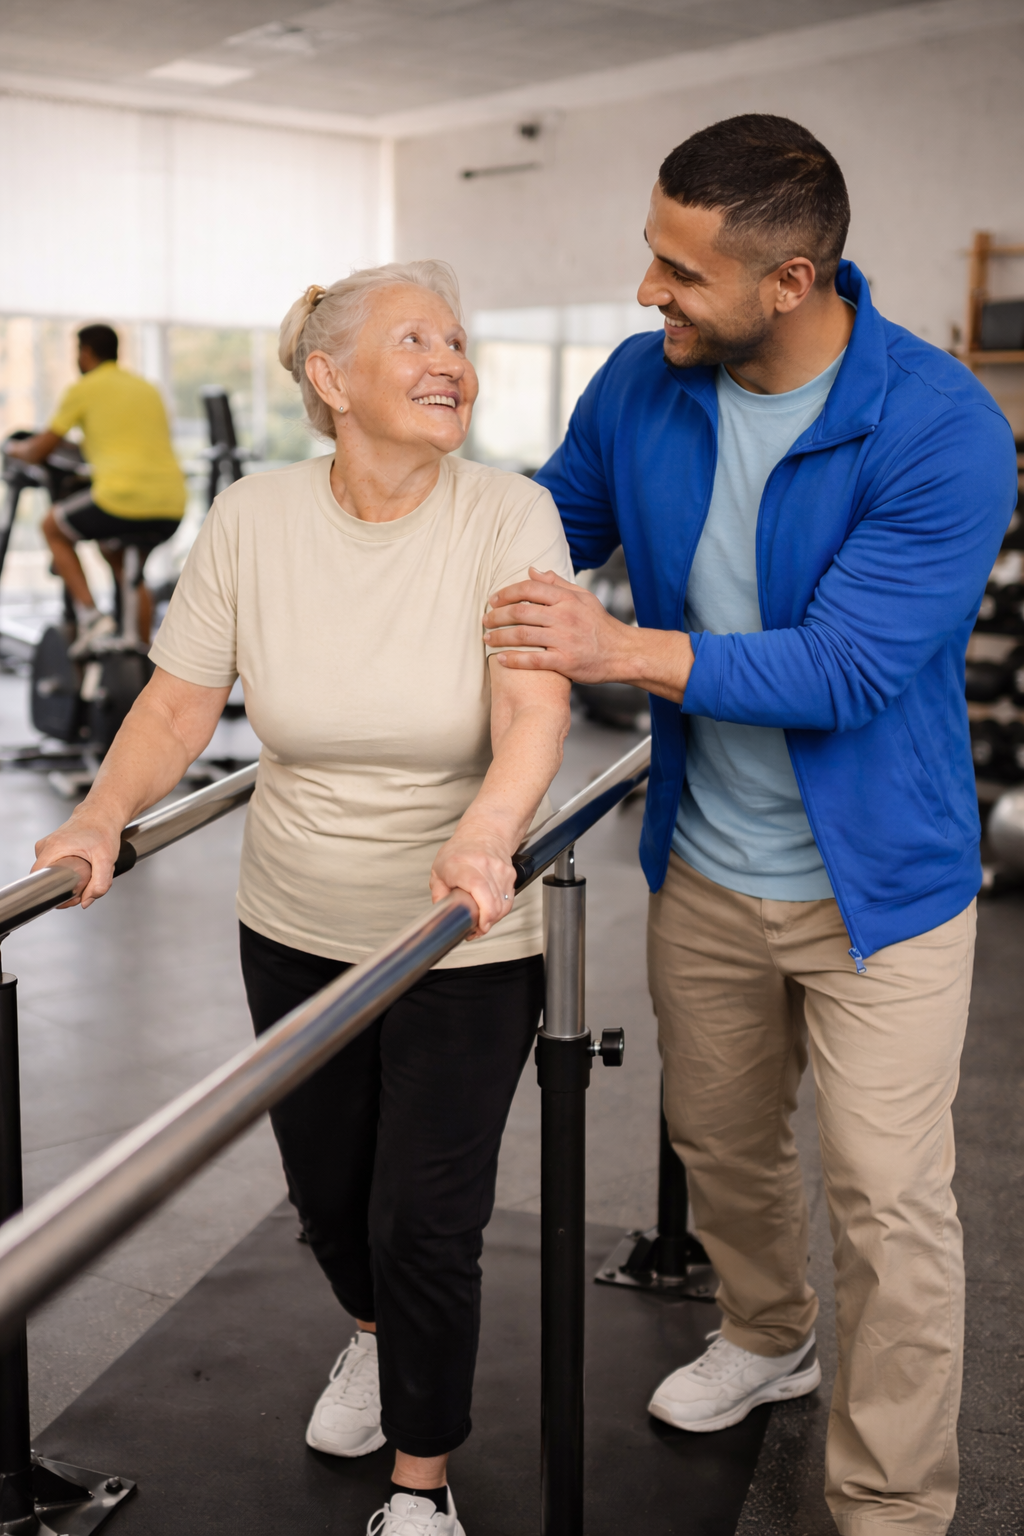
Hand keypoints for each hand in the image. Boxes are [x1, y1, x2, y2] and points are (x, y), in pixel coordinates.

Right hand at [32, 814, 122, 908]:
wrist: (103, 814)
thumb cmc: (103, 831)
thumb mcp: (106, 859)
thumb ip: (100, 883)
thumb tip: (85, 902)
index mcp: (53, 848)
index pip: (38, 879)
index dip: (51, 893)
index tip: (67, 897)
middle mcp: (45, 846)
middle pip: (45, 878)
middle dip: (64, 888)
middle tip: (83, 888)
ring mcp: (47, 846)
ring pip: (51, 873)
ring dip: (67, 880)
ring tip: (85, 873)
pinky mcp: (51, 847)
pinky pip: (53, 866)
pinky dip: (66, 872)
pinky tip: (80, 868)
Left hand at [429, 830, 516, 939]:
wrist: (483, 833)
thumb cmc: (459, 852)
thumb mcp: (439, 872)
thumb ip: (439, 895)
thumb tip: (442, 916)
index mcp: (461, 865)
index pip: (478, 887)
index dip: (483, 910)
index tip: (479, 925)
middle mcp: (483, 865)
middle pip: (493, 902)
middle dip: (485, 923)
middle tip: (474, 929)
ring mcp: (500, 870)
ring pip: (503, 905)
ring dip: (493, 919)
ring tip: (481, 921)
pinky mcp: (510, 875)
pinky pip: (508, 901)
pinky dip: (499, 911)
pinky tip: (490, 911)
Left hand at [484, 568, 694, 703]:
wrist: (622, 653)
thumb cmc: (600, 625)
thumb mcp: (584, 598)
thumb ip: (557, 584)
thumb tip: (533, 569)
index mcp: (567, 599)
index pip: (529, 588)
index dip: (507, 593)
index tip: (493, 600)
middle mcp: (564, 617)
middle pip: (521, 611)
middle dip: (497, 615)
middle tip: (485, 620)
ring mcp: (564, 639)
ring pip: (522, 635)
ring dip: (499, 636)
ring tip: (487, 638)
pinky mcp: (565, 661)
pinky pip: (533, 660)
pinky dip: (514, 659)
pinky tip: (500, 659)